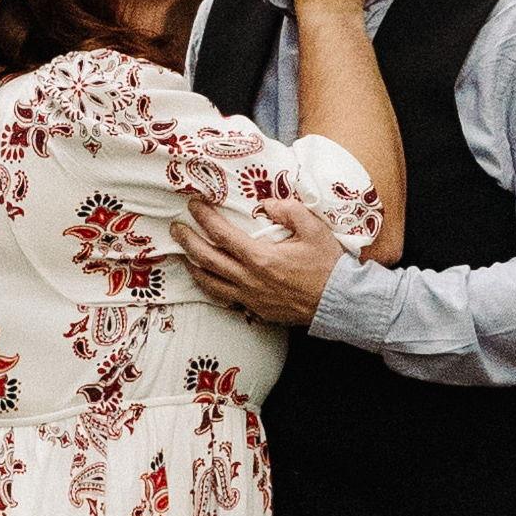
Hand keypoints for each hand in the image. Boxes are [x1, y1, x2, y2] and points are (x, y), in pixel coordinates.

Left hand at [177, 185, 343, 329]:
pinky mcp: (256, 310)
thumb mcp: (313, 228)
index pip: (221, 234)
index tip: (193, 205)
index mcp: (260, 257)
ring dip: (194, 267)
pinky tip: (209, 280)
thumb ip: (288, 210)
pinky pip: (226, 298)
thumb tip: (265, 204)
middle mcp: (249, 279)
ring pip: (211, 283)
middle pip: (207, 259)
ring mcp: (250, 298)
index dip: (204, 217)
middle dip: (187, 242)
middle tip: (176, 229)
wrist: (339, 302)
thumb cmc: (327, 264)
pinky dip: (212, 287)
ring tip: (184, 256)